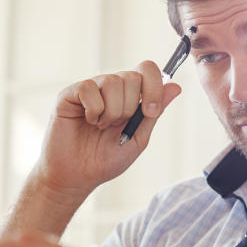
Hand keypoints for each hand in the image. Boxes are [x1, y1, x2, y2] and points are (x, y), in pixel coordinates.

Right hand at [36, 61, 182, 200]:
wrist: (77, 176)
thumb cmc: (105, 159)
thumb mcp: (138, 138)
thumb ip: (155, 111)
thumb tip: (175, 86)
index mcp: (129, 95)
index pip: (147, 70)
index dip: (154, 87)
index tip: (150, 112)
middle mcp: (111, 87)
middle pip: (132, 77)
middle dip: (128, 108)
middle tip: (116, 126)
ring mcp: (91, 88)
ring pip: (113, 82)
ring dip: (111, 112)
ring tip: (100, 127)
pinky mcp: (70, 93)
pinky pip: (89, 88)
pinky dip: (93, 111)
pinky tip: (87, 121)